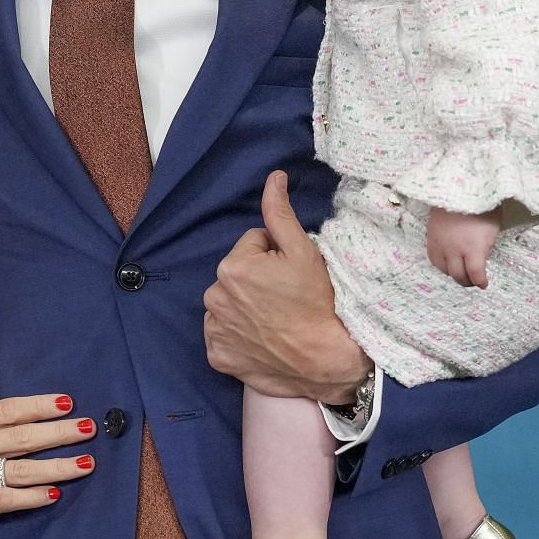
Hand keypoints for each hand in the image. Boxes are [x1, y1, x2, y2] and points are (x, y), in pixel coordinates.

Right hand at [0, 387, 95, 526]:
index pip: (9, 410)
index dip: (39, 405)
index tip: (65, 402)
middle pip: (23, 437)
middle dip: (60, 432)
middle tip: (89, 428)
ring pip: (21, 469)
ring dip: (56, 466)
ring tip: (85, 463)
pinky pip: (4, 499)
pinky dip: (29, 497)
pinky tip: (52, 494)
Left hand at [204, 170, 370, 401]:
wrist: (324, 360)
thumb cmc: (317, 303)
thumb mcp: (304, 252)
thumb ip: (280, 213)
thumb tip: (273, 178)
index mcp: (232, 266)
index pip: (253, 245)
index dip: (275, 257)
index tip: (290, 276)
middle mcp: (214, 296)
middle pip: (237, 275)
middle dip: (256, 281)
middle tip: (285, 299)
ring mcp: (214, 330)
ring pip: (229, 304)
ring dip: (245, 307)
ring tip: (275, 321)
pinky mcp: (218, 356)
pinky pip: (224, 336)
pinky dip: (238, 337)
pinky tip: (261, 341)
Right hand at [427, 206, 501, 286]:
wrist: (458, 187)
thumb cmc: (481, 204)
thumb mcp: (492, 227)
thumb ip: (486, 246)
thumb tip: (481, 259)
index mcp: (473, 246)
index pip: (475, 274)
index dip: (481, 282)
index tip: (484, 283)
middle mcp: (454, 249)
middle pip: (458, 276)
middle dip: (468, 281)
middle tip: (473, 280)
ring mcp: (440, 244)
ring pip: (444, 270)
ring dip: (454, 273)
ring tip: (461, 270)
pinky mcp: (430, 238)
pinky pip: (433, 259)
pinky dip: (441, 265)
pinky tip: (448, 262)